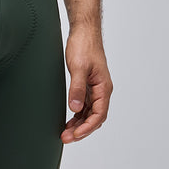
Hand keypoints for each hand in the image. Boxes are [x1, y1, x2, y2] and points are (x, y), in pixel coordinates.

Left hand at [61, 27, 112, 143]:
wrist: (83, 30)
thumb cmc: (84, 45)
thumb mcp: (78, 67)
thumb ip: (77, 88)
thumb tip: (75, 108)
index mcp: (103, 87)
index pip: (99, 114)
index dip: (87, 127)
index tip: (75, 135)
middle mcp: (101, 90)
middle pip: (94, 117)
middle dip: (81, 130)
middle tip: (65, 137)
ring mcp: (94, 88)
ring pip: (89, 113)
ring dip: (78, 124)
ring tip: (65, 133)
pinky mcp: (87, 84)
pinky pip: (84, 105)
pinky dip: (77, 114)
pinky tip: (69, 120)